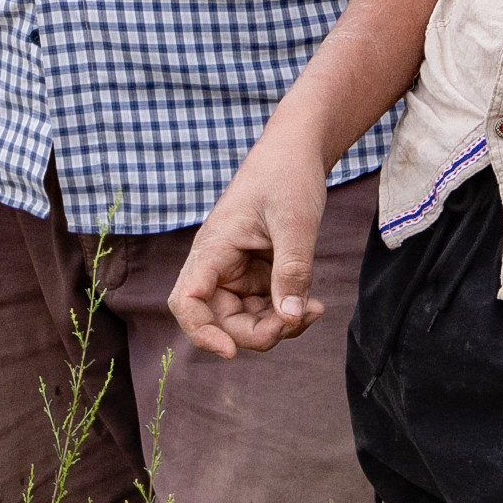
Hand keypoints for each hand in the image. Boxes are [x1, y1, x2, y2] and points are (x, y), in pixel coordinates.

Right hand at [169, 130, 332, 359]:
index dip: (201, 333)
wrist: (297, 150)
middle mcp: (218, 264)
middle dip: (258, 333)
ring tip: (315, 310)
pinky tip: (313, 305)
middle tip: (300, 320)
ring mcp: (237, 271)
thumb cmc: (288, 175)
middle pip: (220, 320)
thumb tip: (291, 317)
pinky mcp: (257, 273)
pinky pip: (265, 308)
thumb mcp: (295, 222)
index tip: (230, 352)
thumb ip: (292, 270)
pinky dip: (286, 314)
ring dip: (277, 326)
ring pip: (245, 320)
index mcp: (213, 248)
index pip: (187, 301)